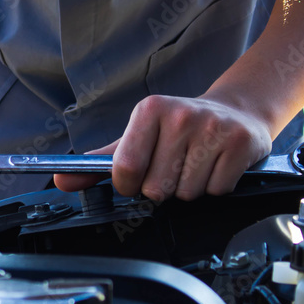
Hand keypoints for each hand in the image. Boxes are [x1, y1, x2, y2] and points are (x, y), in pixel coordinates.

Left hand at [54, 94, 272, 201]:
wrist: (237, 111)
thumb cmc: (179, 129)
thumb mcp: (139, 136)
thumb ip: (100, 162)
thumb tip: (62, 181)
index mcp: (150, 110)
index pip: (125, 168)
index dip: (128, 185)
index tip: (136, 180)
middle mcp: (181, 115)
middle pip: (157, 187)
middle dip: (163, 188)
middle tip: (174, 168)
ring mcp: (213, 128)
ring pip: (187, 193)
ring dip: (189, 188)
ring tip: (196, 165)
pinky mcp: (241, 144)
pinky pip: (217, 191)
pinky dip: (215, 187)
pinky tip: (216, 167)